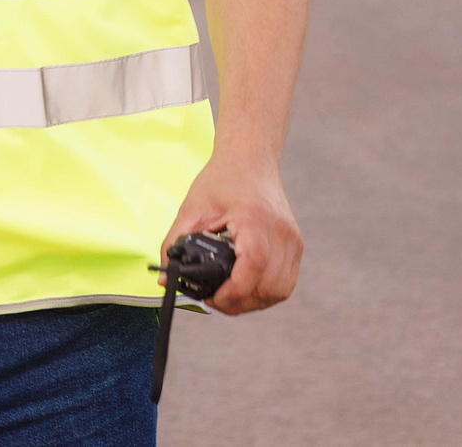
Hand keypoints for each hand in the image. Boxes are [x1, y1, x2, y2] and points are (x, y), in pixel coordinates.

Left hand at [165, 152, 300, 314]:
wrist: (250, 160)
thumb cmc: (222, 180)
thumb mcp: (191, 209)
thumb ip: (174, 245)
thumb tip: (165, 280)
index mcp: (255, 219)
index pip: (253, 265)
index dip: (232, 291)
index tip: (211, 297)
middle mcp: (280, 231)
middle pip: (268, 286)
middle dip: (239, 302)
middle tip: (214, 299)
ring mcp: (292, 239)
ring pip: (279, 290)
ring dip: (253, 301)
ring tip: (229, 295)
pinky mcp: (296, 245)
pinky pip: (285, 283)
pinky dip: (266, 292)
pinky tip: (246, 287)